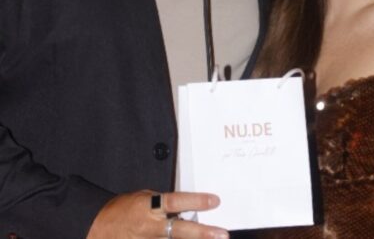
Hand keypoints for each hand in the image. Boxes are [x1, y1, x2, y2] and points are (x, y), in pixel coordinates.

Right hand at [87, 190, 225, 238]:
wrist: (95, 228)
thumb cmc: (120, 210)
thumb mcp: (142, 197)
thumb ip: (163, 202)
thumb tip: (185, 206)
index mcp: (148, 208)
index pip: (175, 202)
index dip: (195, 201)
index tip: (214, 201)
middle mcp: (149, 227)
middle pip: (179, 230)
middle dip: (202, 233)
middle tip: (222, 234)